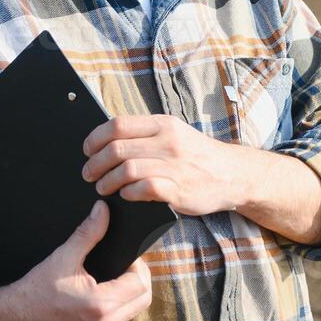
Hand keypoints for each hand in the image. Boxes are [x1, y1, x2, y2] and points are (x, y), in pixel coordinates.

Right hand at [0, 200, 152, 320]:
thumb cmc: (33, 292)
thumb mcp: (63, 258)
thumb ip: (88, 233)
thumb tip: (103, 211)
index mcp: (100, 305)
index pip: (142, 283)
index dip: (137, 266)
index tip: (125, 257)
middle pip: (142, 300)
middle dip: (137, 280)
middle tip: (121, 266)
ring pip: (131, 313)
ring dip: (126, 296)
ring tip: (108, 280)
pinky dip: (113, 311)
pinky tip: (97, 298)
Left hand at [81, 114, 246, 216]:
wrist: (233, 174)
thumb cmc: (197, 155)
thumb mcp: (175, 133)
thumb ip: (146, 134)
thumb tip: (108, 140)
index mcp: (163, 124)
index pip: (118, 125)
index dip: (95, 138)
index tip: (87, 150)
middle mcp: (168, 142)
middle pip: (116, 149)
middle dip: (95, 164)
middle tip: (89, 174)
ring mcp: (174, 166)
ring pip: (126, 170)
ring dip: (107, 182)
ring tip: (103, 188)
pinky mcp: (179, 190)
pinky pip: (144, 189)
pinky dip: (128, 193)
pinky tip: (126, 195)